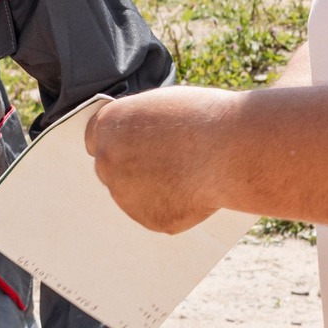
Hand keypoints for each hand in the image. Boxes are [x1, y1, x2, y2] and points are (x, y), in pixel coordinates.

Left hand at [86, 86, 241, 233]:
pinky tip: (198, 193)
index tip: (130, 146)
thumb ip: (145, 126)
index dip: (117, 143)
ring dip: (153, 190)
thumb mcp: (167, 108)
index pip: (95, 138)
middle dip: (131, 169)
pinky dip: (174, 208)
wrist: (231, 149)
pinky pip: (158, 214)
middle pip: (111, 170)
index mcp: (109, 126)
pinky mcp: (149, 219)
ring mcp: (126, 195)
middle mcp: (109, 161)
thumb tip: (145, 143)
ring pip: (134, 196)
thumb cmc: (206, 119)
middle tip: (164, 165)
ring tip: (190, 177)